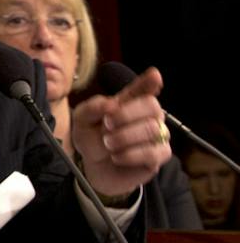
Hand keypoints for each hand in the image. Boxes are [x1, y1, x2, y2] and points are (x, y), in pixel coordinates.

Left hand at [73, 66, 170, 198]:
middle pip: (152, 105)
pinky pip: (153, 153)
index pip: (144, 88)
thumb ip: (92, 108)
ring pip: (152, 129)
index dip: (149, 82)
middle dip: (127, 114)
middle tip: (107, 124)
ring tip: (108, 143)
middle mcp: (148, 115)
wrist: (94, 166)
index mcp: (129, 101)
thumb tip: (110, 104)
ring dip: (124, 137)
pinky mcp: (159, 155)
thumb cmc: (92, 137)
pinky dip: (130, 154)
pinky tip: (117, 156)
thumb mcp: (82, 120)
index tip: (154, 75)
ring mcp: (157, 135)